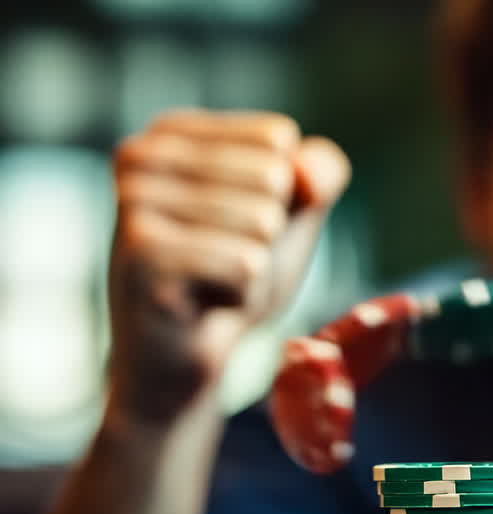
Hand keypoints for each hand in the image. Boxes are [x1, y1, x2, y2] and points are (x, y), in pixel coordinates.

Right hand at [109, 109, 349, 423]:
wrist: (183, 360)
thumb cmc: (233, 279)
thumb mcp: (290, 217)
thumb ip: (317, 175)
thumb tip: (302, 169)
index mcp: (172, 132)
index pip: (278, 138)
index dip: (284, 198)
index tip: (237, 229)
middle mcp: (140, 155)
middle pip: (274, 176)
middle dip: (268, 236)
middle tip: (223, 263)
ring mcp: (132, 203)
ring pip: (263, 221)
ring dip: (254, 268)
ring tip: (211, 283)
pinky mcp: (141, 256)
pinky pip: (247, 264)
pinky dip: (241, 294)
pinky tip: (202, 305)